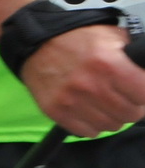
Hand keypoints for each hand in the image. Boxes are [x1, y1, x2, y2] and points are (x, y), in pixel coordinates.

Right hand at [21, 24, 144, 136]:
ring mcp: (72, 101)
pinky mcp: (57, 112)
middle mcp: (91, 85)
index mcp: (108, 64)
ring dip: (112, 116)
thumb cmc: (75, 39)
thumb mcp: (109, 36)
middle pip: (130, 114)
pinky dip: (92, 124)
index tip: (137, 90)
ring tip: (104, 102)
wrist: (34, 43)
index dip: (143, 93)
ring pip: (111, 125)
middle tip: (122, 97)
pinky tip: (88, 109)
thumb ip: (133, 54)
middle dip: (131, 106)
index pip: (144, 95)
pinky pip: (89, 132)